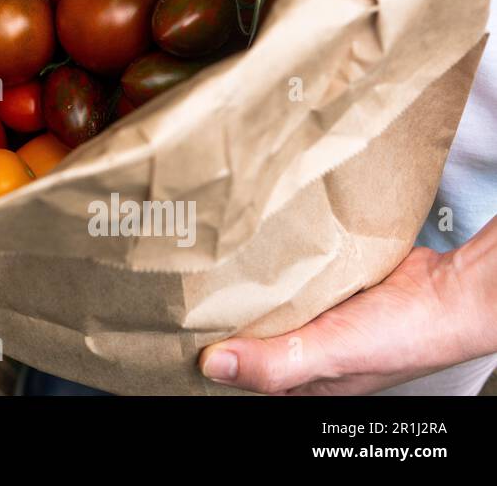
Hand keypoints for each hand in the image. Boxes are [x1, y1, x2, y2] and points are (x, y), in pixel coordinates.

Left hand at [198, 220, 496, 393]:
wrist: (453, 289)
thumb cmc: (409, 334)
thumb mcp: (333, 353)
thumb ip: (276, 362)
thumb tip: (215, 364)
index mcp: (303, 381)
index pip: (240, 371)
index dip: (210, 352)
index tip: (175, 328)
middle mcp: (307, 350)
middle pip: (249, 333)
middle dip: (221, 314)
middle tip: (186, 284)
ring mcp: (317, 316)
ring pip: (267, 302)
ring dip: (245, 286)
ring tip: (210, 262)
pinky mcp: (327, 285)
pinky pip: (289, 277)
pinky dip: (273, 265)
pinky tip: (253, 248)